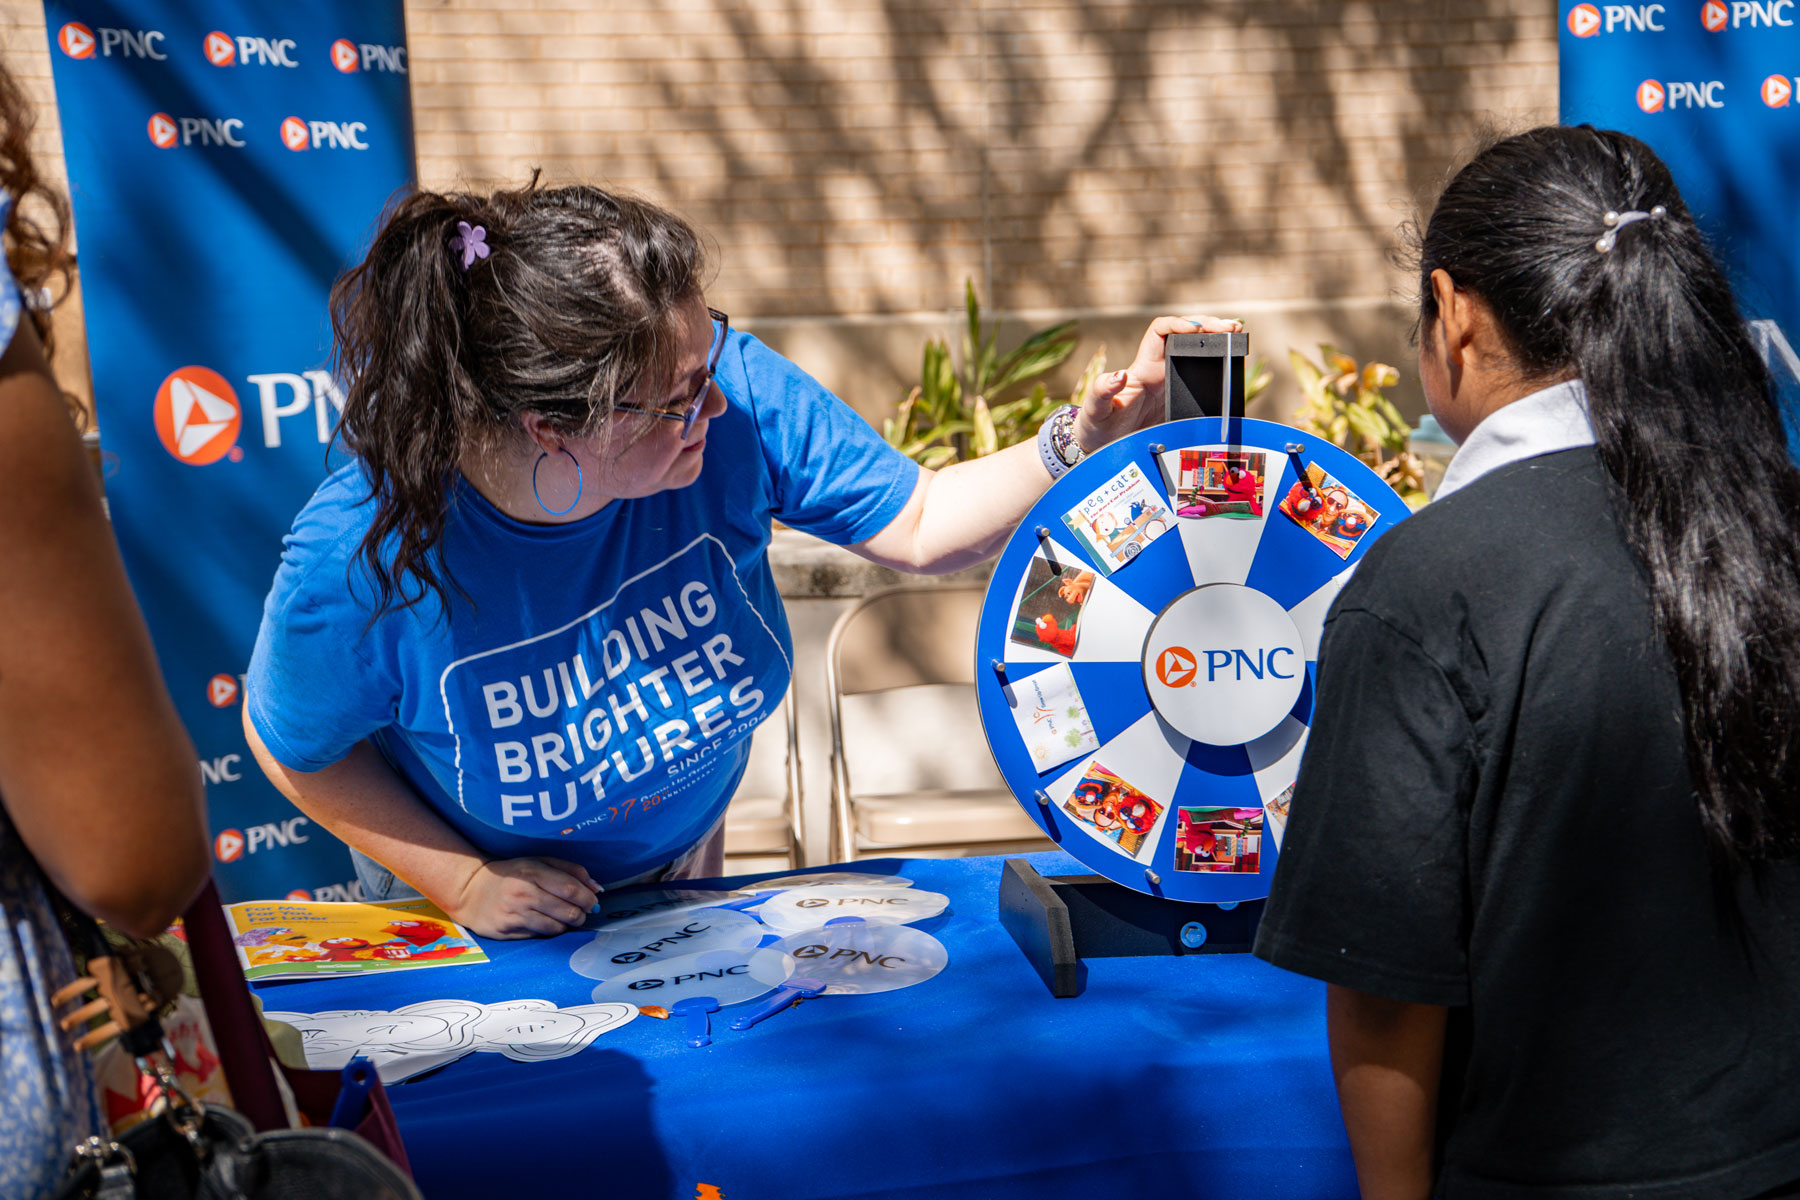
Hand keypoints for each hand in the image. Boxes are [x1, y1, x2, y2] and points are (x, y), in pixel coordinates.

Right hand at [447, 856, 600, 938]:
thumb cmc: (512, 875)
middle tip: (581, 913)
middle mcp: (523, 893)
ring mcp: (514, 914)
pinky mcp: (507, 931)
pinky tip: (545, 922)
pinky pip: (540, 935)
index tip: (594, 902)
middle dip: (581, 915)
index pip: (570, 889)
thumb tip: (597, 888)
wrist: (471, 891)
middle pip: (568, 912)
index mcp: (532, 872)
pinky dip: (549, 931)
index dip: (588, 898)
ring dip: (567, 925)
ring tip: (564, 918)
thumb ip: (570, 871)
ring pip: (556, 928)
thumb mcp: (539, 863)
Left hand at [1075, 315, 1243, 452]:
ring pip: (1197, 352)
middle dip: (1208, 325)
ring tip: (1237, 335)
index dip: (1178, 324)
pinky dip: (1219, 365)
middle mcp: (1159, 370)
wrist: (1103, 446)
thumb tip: (1119, 375)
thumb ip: (1103, 391)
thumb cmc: (1097, 424)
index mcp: (1142, 367)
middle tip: (1231, 328)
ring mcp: (1172, 384)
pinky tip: (1234, 362)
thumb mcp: (1097, 409)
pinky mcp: (1181, 399)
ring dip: (1217, 340)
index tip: (1197, 329)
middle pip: (1186, 335)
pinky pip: (1203, 377)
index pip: (1161, 331)